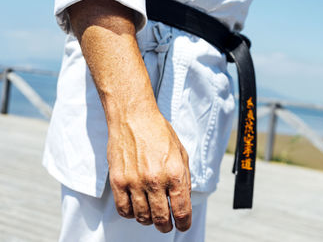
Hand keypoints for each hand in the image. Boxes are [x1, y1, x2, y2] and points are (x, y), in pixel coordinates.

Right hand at [68, 0, 190, 232]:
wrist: (133, 116)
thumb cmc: (159, 132)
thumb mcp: (181, 153)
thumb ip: (184, 178)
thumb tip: (183, 201)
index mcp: (176, 173)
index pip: (182, 210)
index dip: (184, 223)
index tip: (182, 226)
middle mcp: (155, 180)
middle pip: (161, 218)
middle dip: (166, 226)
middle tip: (167, 226)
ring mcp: (134, 182)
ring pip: (142, 217)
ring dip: (149, 220)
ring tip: (151, 215)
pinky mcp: (117, 181)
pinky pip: (123, 209)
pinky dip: (131, 214)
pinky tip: (135, 208)